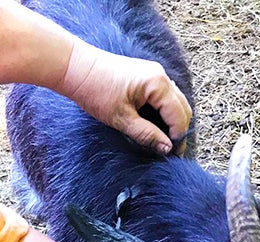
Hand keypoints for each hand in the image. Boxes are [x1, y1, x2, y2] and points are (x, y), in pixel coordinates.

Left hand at [59, 41, 191, 154]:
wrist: (77, 68)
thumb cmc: (96, 91)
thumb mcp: (121, 119)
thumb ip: (147, 134)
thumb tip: (166, 148)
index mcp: (157, 84)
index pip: (179, 114)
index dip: (178, 136)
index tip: (173, 155)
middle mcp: (161, 75)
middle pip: (182, 107)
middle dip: (178, 129)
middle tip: (170, 151)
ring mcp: (154, 73)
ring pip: (173, 101)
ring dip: (171, 120)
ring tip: (162, 140)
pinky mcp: (146, 75)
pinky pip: (163, 95)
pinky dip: (162, 111)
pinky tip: (153, 124)